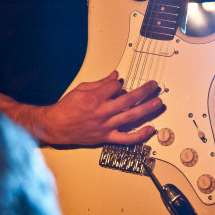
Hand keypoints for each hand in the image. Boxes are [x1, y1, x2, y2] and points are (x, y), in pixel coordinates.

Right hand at [41, 71, 162, 145]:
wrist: (56, 127)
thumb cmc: (66, 108)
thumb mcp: (81, 89)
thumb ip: (100, 83)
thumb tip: (115, 76)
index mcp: (94, 98)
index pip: (116, 86)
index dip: (119, 83)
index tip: (119, 82)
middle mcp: (102, 112)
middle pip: (129, 100)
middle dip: (144, 92)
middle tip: (154, 86)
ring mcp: (106, 126)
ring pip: (131, 117)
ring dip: (147, 109)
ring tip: (158, 103)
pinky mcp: (106, 137)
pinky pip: (126, 138)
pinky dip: (140, 135)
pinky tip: (151, 129)